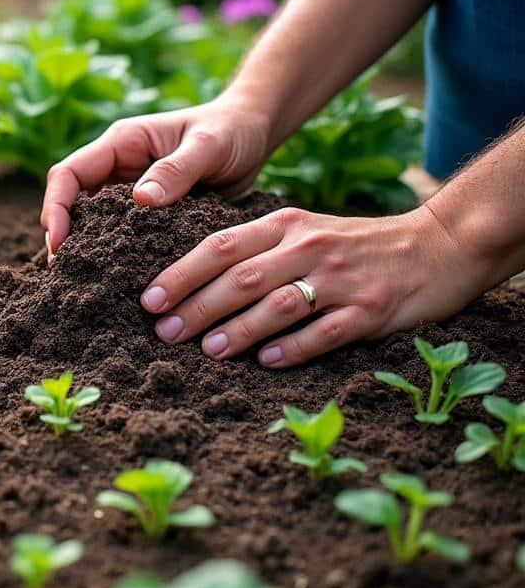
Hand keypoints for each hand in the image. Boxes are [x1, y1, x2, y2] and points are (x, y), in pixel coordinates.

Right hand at [41, 97, 274, 261]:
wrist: (253, 135)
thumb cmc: (232, 130)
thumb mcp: (209, 146)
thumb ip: (177, 169)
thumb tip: (140, 201)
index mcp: (122, 143)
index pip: (69, 173)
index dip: (56, 207)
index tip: (60, 242)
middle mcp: (118, 168)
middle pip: (72, 203)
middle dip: (63, 237)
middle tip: (64, 275)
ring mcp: (130, 192)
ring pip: (93, 223)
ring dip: (86, 250)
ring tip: (84, 285)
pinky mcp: (148, 214)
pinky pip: (122, 235)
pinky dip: (116, 256)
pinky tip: (119, 282)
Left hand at [139, 205, 482, 366]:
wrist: (439, 245)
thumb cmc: (354, 245)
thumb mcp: (303, 230)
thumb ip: (255, 250)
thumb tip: (193, 283)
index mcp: (285, 225)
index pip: (220, 247)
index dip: (180, 274)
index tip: (149, 300)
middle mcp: (308, 247)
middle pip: (240, 278)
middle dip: (196, 308)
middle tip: (165, 333)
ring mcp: (340, 279)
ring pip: (278, 305)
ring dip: (239, 330)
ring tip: (209, 351)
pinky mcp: (370, 309)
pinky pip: (324, 331)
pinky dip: (293, 348)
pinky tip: (266, 362)